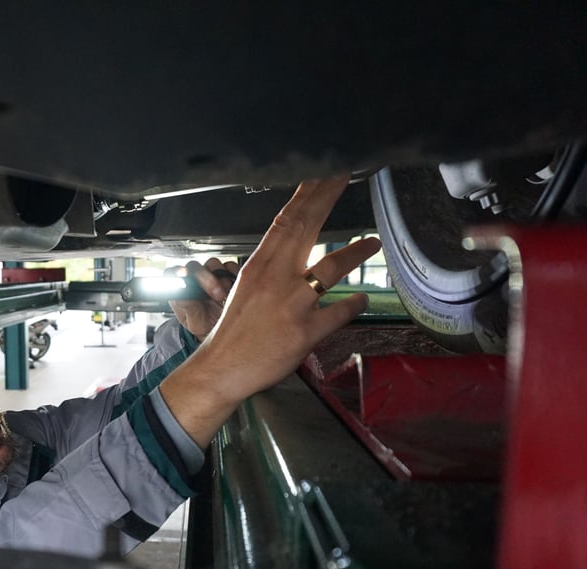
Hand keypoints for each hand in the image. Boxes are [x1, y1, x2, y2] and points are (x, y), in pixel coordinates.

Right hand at [160, 176, 381, 447]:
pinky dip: (354, 304)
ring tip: (374, 243)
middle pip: (306, 228)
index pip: (286, 220)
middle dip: (328, 198)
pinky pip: (339, 313)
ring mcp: (291, 304)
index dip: (307, 194)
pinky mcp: (304, 331)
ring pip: (330, 267)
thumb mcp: (248, 288)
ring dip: (356, 253)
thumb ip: (273, 267)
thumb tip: (296, 249)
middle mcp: (275, 278)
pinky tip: (362, 299)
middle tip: (347, 174)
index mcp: (259, 265)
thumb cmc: (235, 329)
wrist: (222, 367)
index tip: (324, 172)